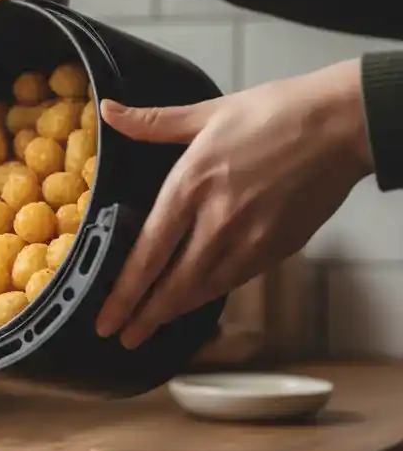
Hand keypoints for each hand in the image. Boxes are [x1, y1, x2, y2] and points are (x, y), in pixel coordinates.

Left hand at [95, 59, 372, 348]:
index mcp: (191, 186)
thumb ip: (152, 122)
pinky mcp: (279, 248)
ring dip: (173, 311)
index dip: (125, 292)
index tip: (106, 317)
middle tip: (119, 337)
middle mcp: (217, 221)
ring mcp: (251, 240)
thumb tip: (109, 112)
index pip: (148, 253)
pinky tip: (193, 300)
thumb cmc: (277, 113)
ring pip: (204, 289)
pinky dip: (209, 295)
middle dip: (143, 316)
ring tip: (148, 327)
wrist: (344, 123)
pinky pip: (235, 280)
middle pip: (173, 284)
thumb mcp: (207, 113)